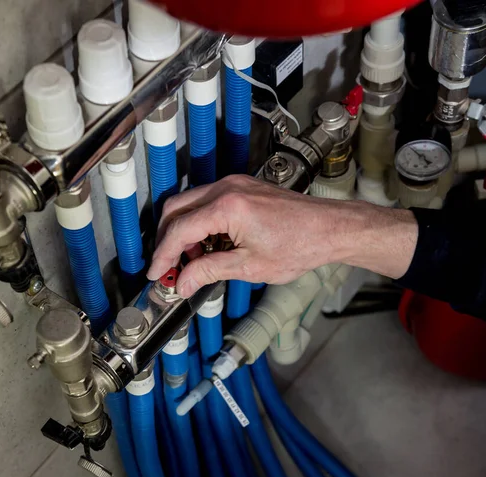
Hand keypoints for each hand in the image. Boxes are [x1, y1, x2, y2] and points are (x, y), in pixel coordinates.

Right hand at [147, 175, 417, 297]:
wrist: (330, 228)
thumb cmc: (299, 246)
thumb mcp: (249, 266)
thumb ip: (209, 271)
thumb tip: (183, 283)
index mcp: (227, 207)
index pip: (179, 230)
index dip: (163, 255)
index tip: (156, 274)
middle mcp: (226, 188)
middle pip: (176, 209)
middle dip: (167, 239)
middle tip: (168, 267)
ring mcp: (234, 184)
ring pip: (189, 203)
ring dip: (182, 230)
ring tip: (189, 260)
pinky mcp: (241, 187)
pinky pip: (206, 201)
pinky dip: (198, 222)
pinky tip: (207, 245)